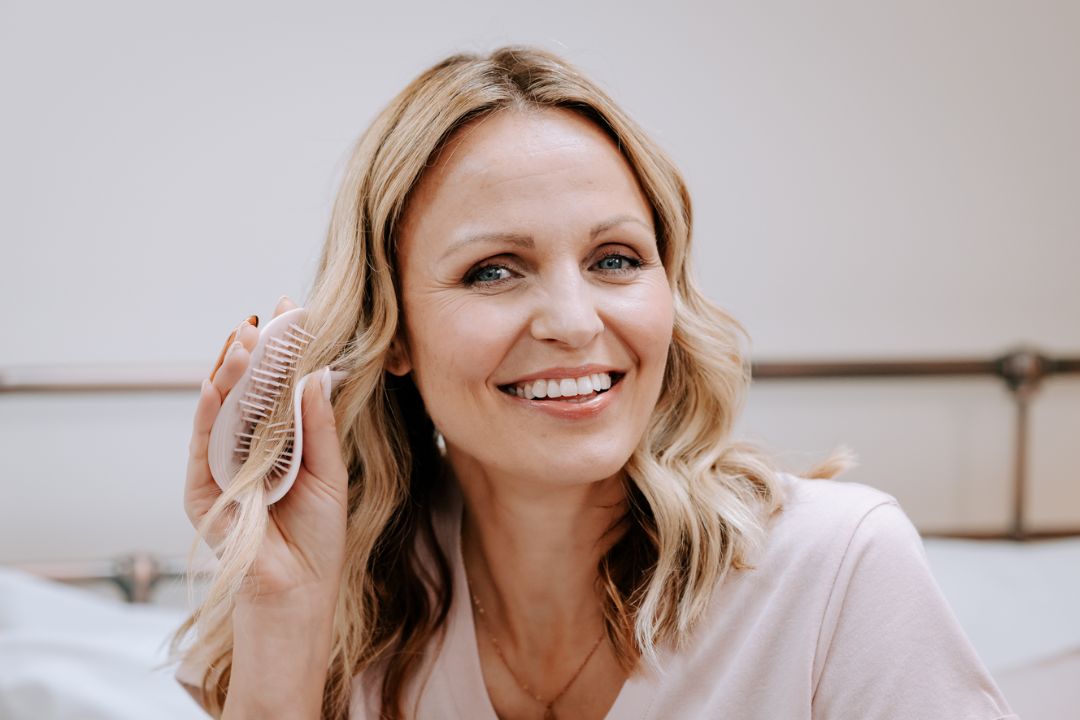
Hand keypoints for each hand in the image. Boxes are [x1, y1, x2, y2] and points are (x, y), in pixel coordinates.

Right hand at [185, 296, 347, 604]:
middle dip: (254, 356)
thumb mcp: (327, 473)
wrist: (299, 590)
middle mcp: (250, 450)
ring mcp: (223, 468)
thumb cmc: (318, 537)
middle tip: (263, 321)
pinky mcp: (203, 490)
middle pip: (248, 393)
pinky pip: (204, 445)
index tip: (291, 312)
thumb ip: (318, 427)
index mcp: (281, 444)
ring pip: (223, 412)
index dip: (283, 352)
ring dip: (230, 376)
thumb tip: (316, 375)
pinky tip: (215, 385)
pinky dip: (208, 415)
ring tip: (241, 342)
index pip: (278, 389)